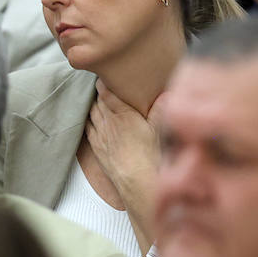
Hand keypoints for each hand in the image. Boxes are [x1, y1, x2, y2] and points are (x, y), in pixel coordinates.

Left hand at [85, 84, 164, 242]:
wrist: (137, 184)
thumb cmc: (151, 156)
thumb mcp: (161, 130)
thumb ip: (163, 109)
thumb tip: (168, 93)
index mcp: (122, 114)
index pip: (106, 91)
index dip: (104, 81)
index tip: (106, 73)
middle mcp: (107, 123)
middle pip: (97, 101)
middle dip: (99, 92)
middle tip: (102, 83)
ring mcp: (100, 136)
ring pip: (91, 114)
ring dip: (93, 105)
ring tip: (97, 98)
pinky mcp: (97, 149)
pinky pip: (88, 128)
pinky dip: (89, 120)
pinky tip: (91, 119)